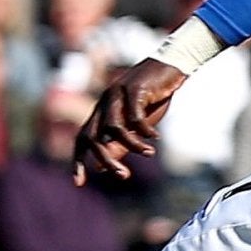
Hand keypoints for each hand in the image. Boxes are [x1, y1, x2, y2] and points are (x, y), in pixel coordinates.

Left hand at [75, 58, 184, 185]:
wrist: (172, 66)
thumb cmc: (153, 96)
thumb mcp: (136, 126)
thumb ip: (119, 144)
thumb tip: (101, 168)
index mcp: (102, 111)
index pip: (82, 138)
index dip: (78, 160)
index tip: (79, 183)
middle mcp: (105, 102)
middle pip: (93, 136)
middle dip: (105, 159)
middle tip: (123, 175)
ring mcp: (117, 94)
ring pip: (114, 128)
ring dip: (131, 145)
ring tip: (149, 153)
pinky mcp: (134, 88)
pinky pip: (135, 116)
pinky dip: (145, 130)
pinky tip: (156, 137)